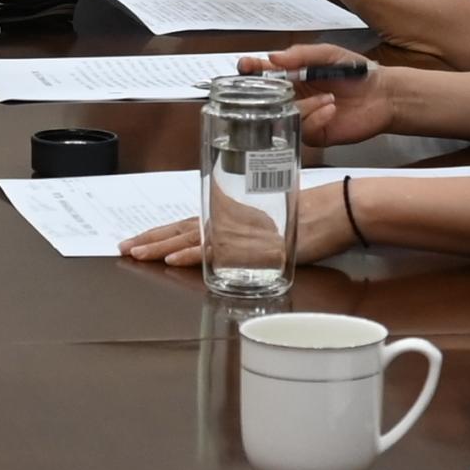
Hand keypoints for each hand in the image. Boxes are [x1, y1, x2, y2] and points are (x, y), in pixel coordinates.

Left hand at [116, 180, 346, 273]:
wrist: (343, 209)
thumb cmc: (316, 213)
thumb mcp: (275, 219)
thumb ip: (252, 230)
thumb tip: (232, 244)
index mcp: (237, 215)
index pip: (190, 223)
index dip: (162, 232)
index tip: (139, 240)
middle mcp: (235, 221)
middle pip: (185, 229)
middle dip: (152, 240)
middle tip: (125, 247)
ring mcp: (246, 233)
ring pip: (194, 239)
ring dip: (164, 247)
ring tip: (139, 254)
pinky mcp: (258, 245)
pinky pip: (219, 252)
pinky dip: (194, 255)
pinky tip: (174, 260)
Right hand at [250, 45, 395, 145]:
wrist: (383, 95)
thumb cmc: (357, 72)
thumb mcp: (329, 54)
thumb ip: (302, 54)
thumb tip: (273, 57)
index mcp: (293, 75)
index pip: (263, 73)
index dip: (251, 70)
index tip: (246, 66)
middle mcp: (293, 96)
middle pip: (264, 98)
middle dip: (262, 95)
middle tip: (268, 91)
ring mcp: (302, 116)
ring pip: (282, 117)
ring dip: (303, 106)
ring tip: (326, 97)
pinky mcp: (315, 134)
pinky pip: (303, 129)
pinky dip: (315, 118)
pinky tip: (330, 109)